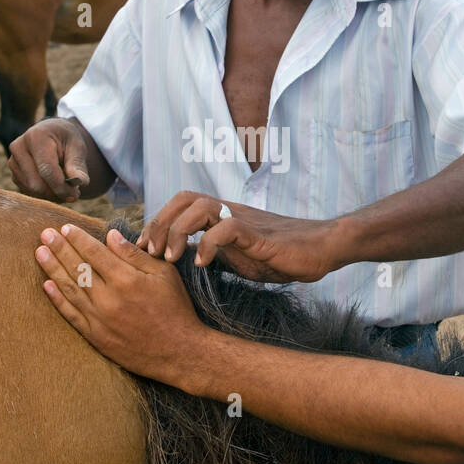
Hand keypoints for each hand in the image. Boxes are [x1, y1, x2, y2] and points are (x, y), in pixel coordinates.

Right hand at [8, 119, 89, 201]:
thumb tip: (81, 182)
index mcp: (36, 137)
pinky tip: (54, 186)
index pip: (47, 169)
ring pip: (32, 190)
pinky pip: (28, 192)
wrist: (52, 134)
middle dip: (56, 193)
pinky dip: (44, 195)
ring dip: (51, 195)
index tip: (75, 194)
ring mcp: (13, 161)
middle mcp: (19, 148)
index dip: (61, 186)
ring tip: (65, 186)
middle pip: (36, 183)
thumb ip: (77, 165)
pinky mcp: (13, 174)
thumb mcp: (77, 147)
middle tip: (73, 193)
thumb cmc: (66, 140)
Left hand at [35, 224, 207, 381]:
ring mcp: (99, 319)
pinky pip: (71, 314)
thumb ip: (134, 254)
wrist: (179, 352)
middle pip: (77, 268)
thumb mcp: (164, 274)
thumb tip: (110, 235)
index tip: (65, 228)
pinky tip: (47, 285)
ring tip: (39, 252)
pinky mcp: (96, 337)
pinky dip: (57, 299)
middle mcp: (108, 298)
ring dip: (52, 268)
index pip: (94, 252)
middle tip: (44, 234)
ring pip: (70, 288)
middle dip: (59, 248)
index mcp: (126, 279)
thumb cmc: (175, 309)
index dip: (78, 238)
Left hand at [138, 191, 341, 283]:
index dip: (157, 221)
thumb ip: (213, 254)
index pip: (180, 204)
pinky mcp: (258, 233)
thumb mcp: (237, 257)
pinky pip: (227, 227)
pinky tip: (204, 264)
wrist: (320, 248)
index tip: (142, 249)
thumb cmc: (279, 254)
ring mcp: (243, 219)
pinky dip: (209, 244)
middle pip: (184, 199)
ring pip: (201, 207)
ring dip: (178, 231)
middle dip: (160, 223)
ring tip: (171, 259)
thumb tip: (183, 264)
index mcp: (221, 216)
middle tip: (149, 252)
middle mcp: (229, 211)